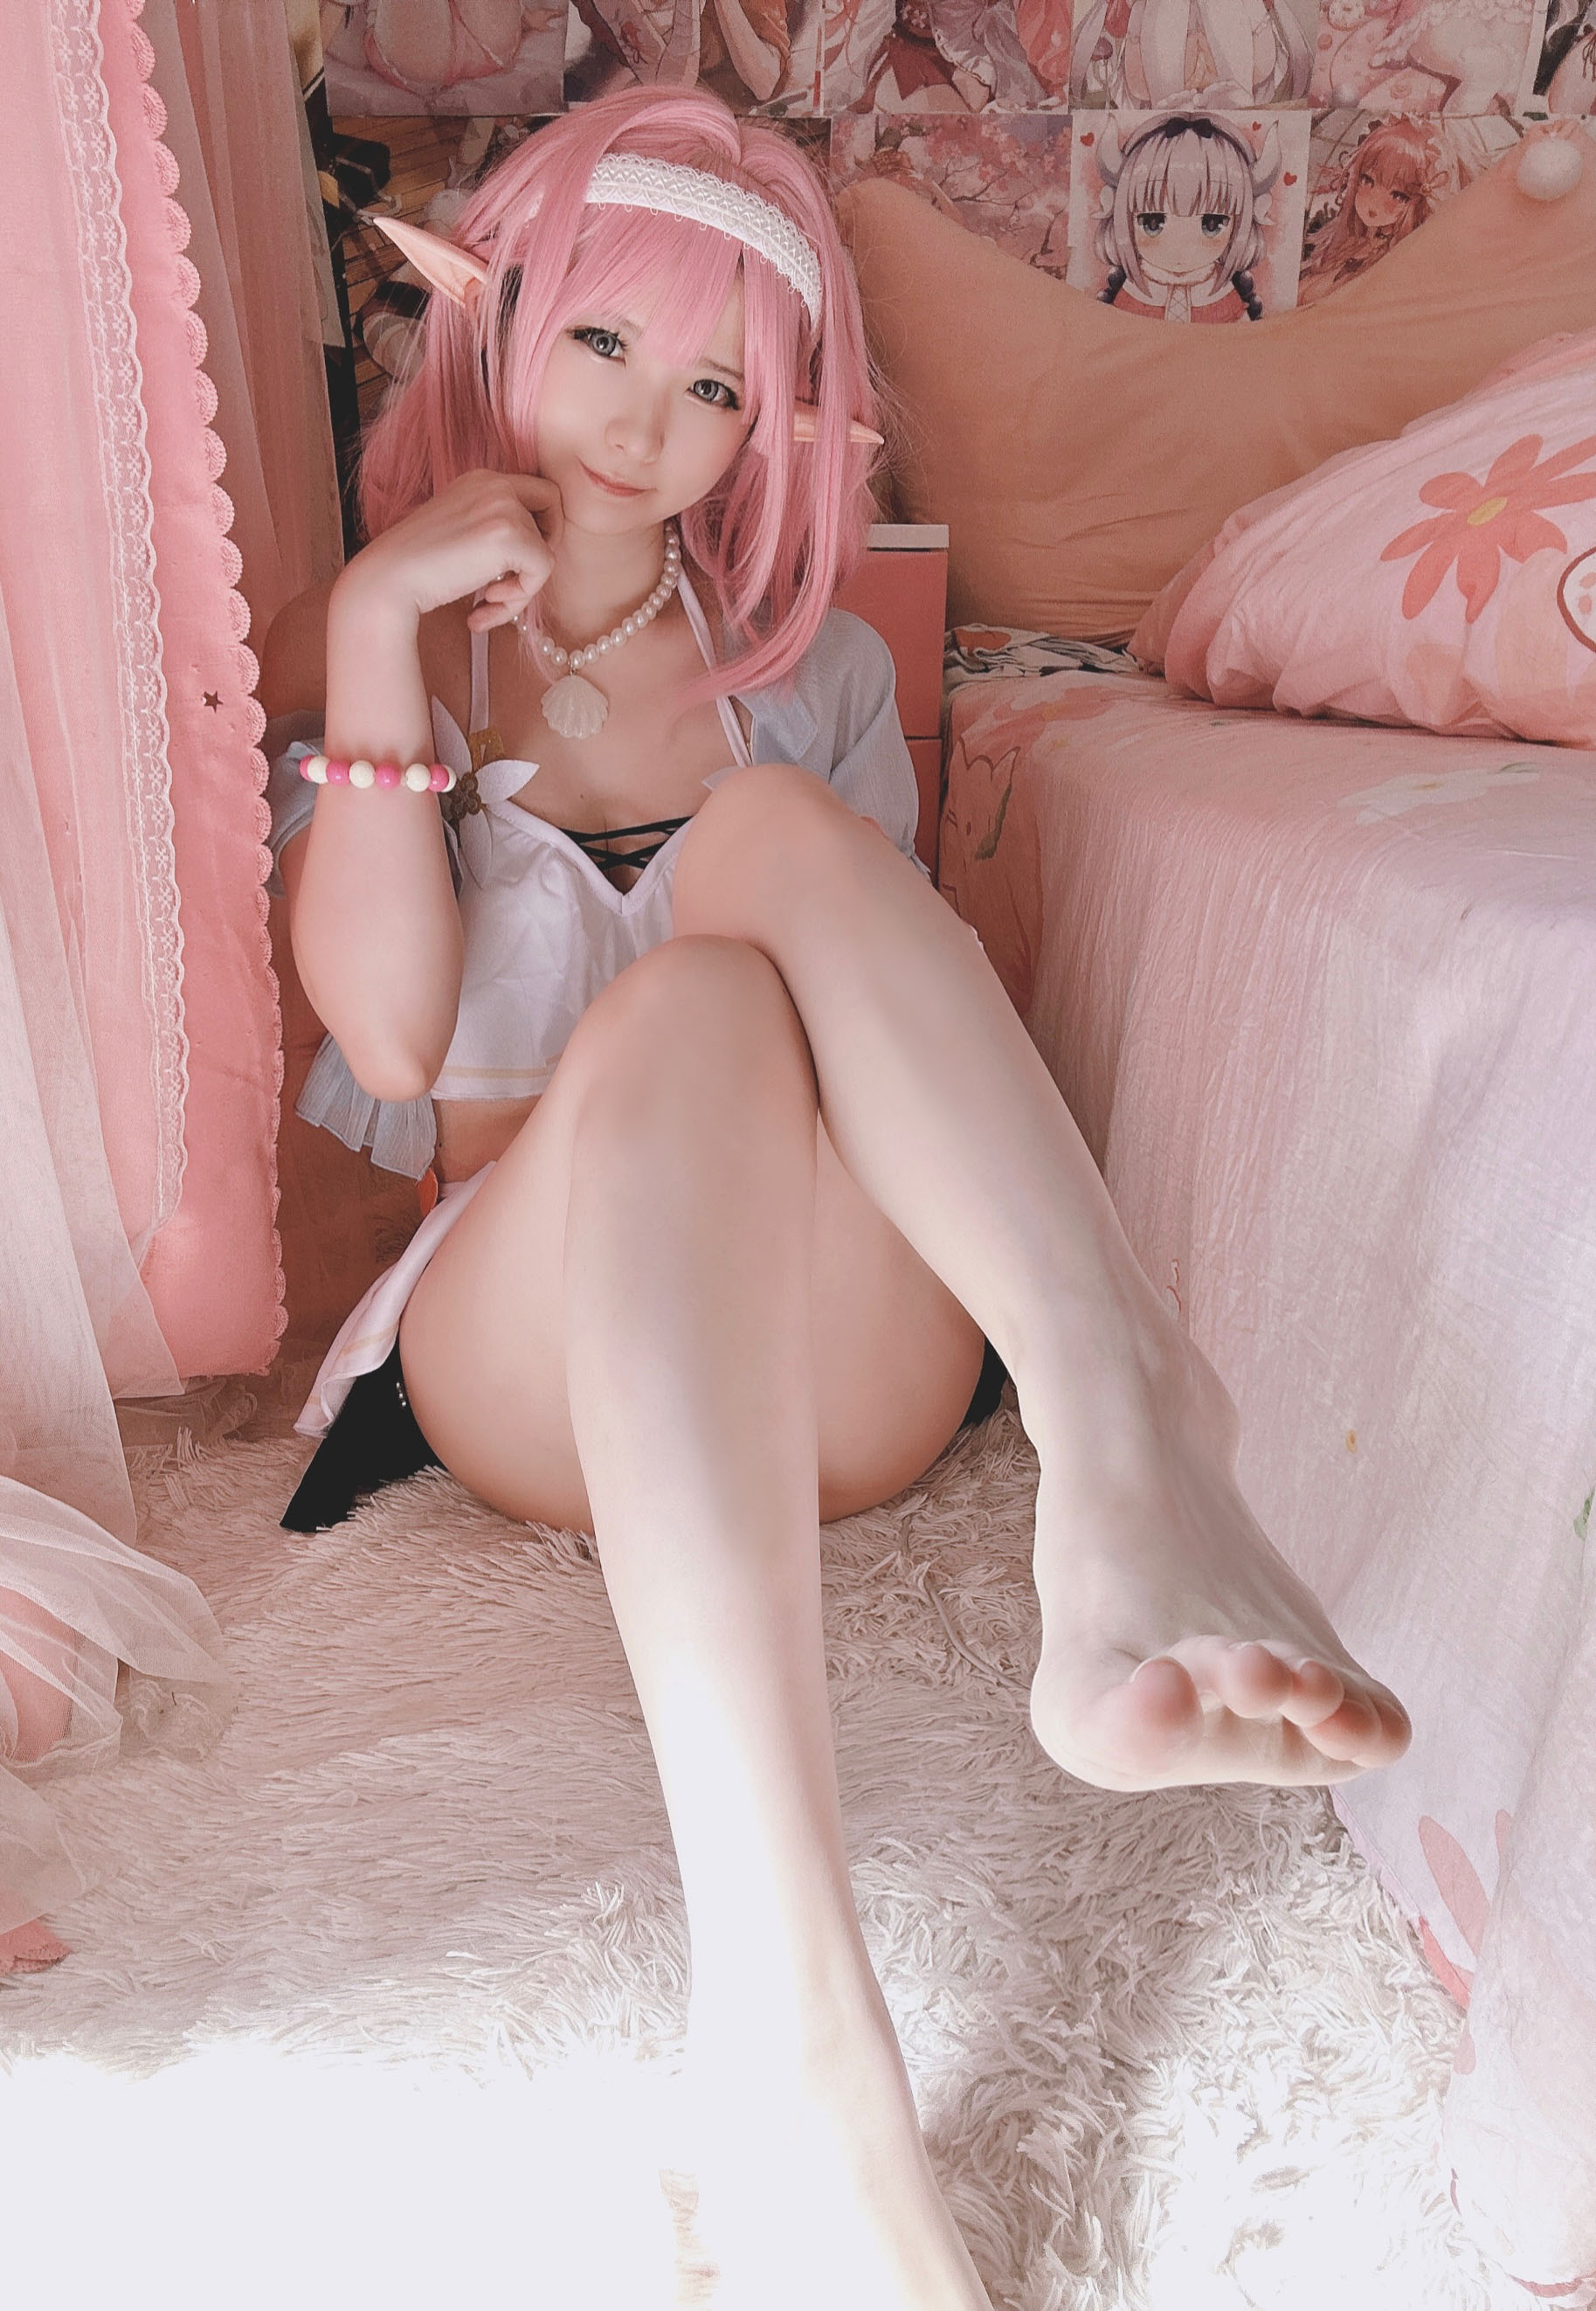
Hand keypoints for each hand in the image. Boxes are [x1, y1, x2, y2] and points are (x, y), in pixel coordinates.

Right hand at [335, 467, 564, 632]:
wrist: (388, 580)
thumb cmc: (418, 567)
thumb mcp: (461, 532)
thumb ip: (492, 529)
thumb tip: (537, 549)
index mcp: (480, 479)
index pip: (536, 491)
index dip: (539, 525)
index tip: (516, 560)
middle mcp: (494, 482)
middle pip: (552, 505)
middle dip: (544, 545)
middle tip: (517, 578)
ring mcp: (503, 506)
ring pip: (545, 550)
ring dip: (521, 588)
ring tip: (487, 605)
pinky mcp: (509, 535)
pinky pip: (543, 570)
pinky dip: (520, 598)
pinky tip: (484, 609)